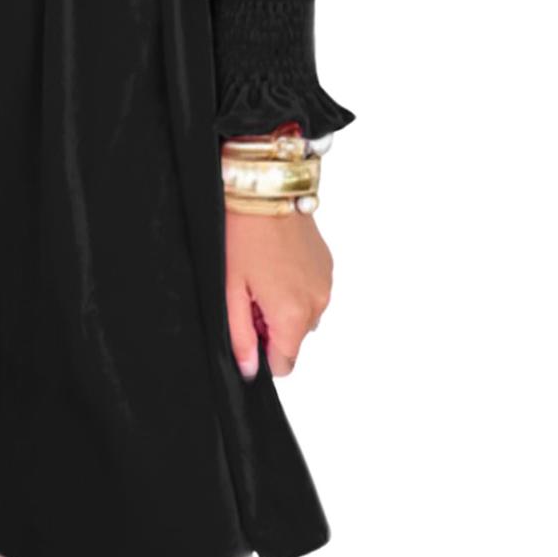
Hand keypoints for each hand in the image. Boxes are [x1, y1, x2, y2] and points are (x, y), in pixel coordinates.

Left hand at [224, 200, 332, 380]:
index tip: (246, 320)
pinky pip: (311, 291)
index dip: (261, 349)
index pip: (284, 364)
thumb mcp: (230, 289)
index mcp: (293, 315)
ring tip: (261, 271)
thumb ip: (240, 337)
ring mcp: (326, 282)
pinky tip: (275, 259)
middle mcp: (318, 303)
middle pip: (294, 338)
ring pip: (303, 315)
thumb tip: (250, 369)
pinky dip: (294, 285)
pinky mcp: (327, 264)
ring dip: (283, 305)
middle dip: (271, 325)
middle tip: (249, 290)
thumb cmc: (242, 233)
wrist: (265, 186)